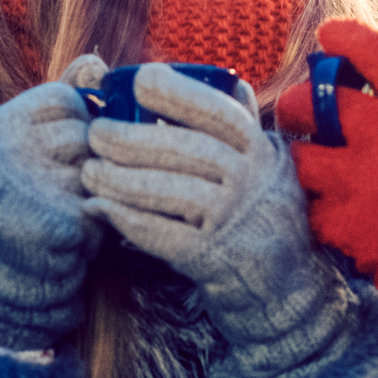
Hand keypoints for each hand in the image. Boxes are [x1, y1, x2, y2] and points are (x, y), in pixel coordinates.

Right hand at [0, 54, 107, 350]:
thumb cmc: (9, 212)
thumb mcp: (19, 148)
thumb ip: (56, 101)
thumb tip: (96, 61)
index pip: (67, 97)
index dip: (74, 127)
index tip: (56, 158)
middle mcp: (4, 149)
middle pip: (90, 134)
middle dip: (87, 166)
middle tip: (57, 197)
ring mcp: (30, 185)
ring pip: (103, 171)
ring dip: (95, 199)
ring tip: (61, 219)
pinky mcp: (59, 223)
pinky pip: (107, 209)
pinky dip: (97, 231)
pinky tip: (68, 244)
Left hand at [81, 64, 347, 369]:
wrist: (287, 297)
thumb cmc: (268, 224)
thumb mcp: (273, 169)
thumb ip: (247, 129)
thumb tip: (233, 81)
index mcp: (264, 153)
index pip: (221, 112)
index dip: (179, 92)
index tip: (139, 79)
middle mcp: (254, 182)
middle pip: (187, 150)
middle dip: (134, 137)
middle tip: (96, 132)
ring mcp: (236, 221)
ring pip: (171, 190)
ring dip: (123, 179)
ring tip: (89, 171)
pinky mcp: (215, 259)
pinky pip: (163, 234)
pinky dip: (128, 220)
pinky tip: (100, 209)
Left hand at [275, 20, 377, 330]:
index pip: (371, 52)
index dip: (345, 37)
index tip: (330, 35)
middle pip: (314, 100)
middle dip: (300, 101)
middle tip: (300, 109)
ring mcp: (355, 178)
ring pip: (298, 154)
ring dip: (301, 155)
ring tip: (309, 161)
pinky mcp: (341, 221)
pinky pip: (309, 204)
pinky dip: (315, 204)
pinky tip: (328, 205)